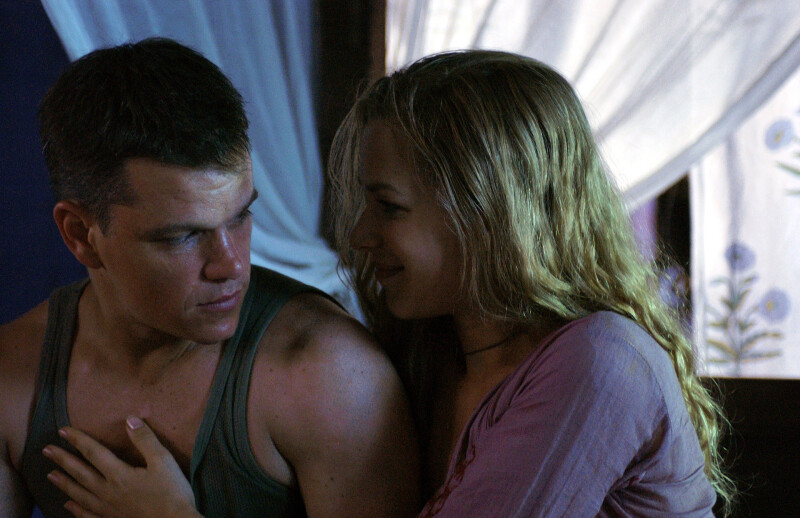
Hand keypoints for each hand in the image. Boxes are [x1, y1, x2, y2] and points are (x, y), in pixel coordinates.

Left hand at [42, 416, 201, 517]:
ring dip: (64, 483)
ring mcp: (108, 509)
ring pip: (80, 494)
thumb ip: (145, 439)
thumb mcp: (163, 461)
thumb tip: (129, 419)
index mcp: (119, 474)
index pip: (94, 452)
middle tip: (46, 451)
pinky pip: (88, 515)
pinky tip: (68, 505)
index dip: (78, 440)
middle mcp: (108, 491)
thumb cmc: (171, 492)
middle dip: (63, 460)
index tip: (62, 430)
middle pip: (80, 473)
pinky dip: (76, 510)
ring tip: (50, 475)